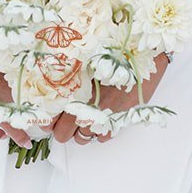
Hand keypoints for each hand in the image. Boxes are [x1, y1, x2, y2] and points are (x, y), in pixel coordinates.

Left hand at [50, 54, 170, 144]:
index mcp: (76, 90)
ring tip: (85, 117)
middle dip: (62, 130)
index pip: (51, 116)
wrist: (144, 57)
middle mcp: (87, 106)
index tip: (47, 120)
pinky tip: (101, 117)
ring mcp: (103, 116)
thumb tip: (54, 86)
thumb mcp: (88, 59)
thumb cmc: (115, 53)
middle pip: (63, 134)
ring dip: (80, 132)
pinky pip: (101, 138)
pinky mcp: (119, 121)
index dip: (47, 121)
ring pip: (81, 139)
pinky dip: (98, 131)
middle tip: (65, 121)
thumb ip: (69, 75)